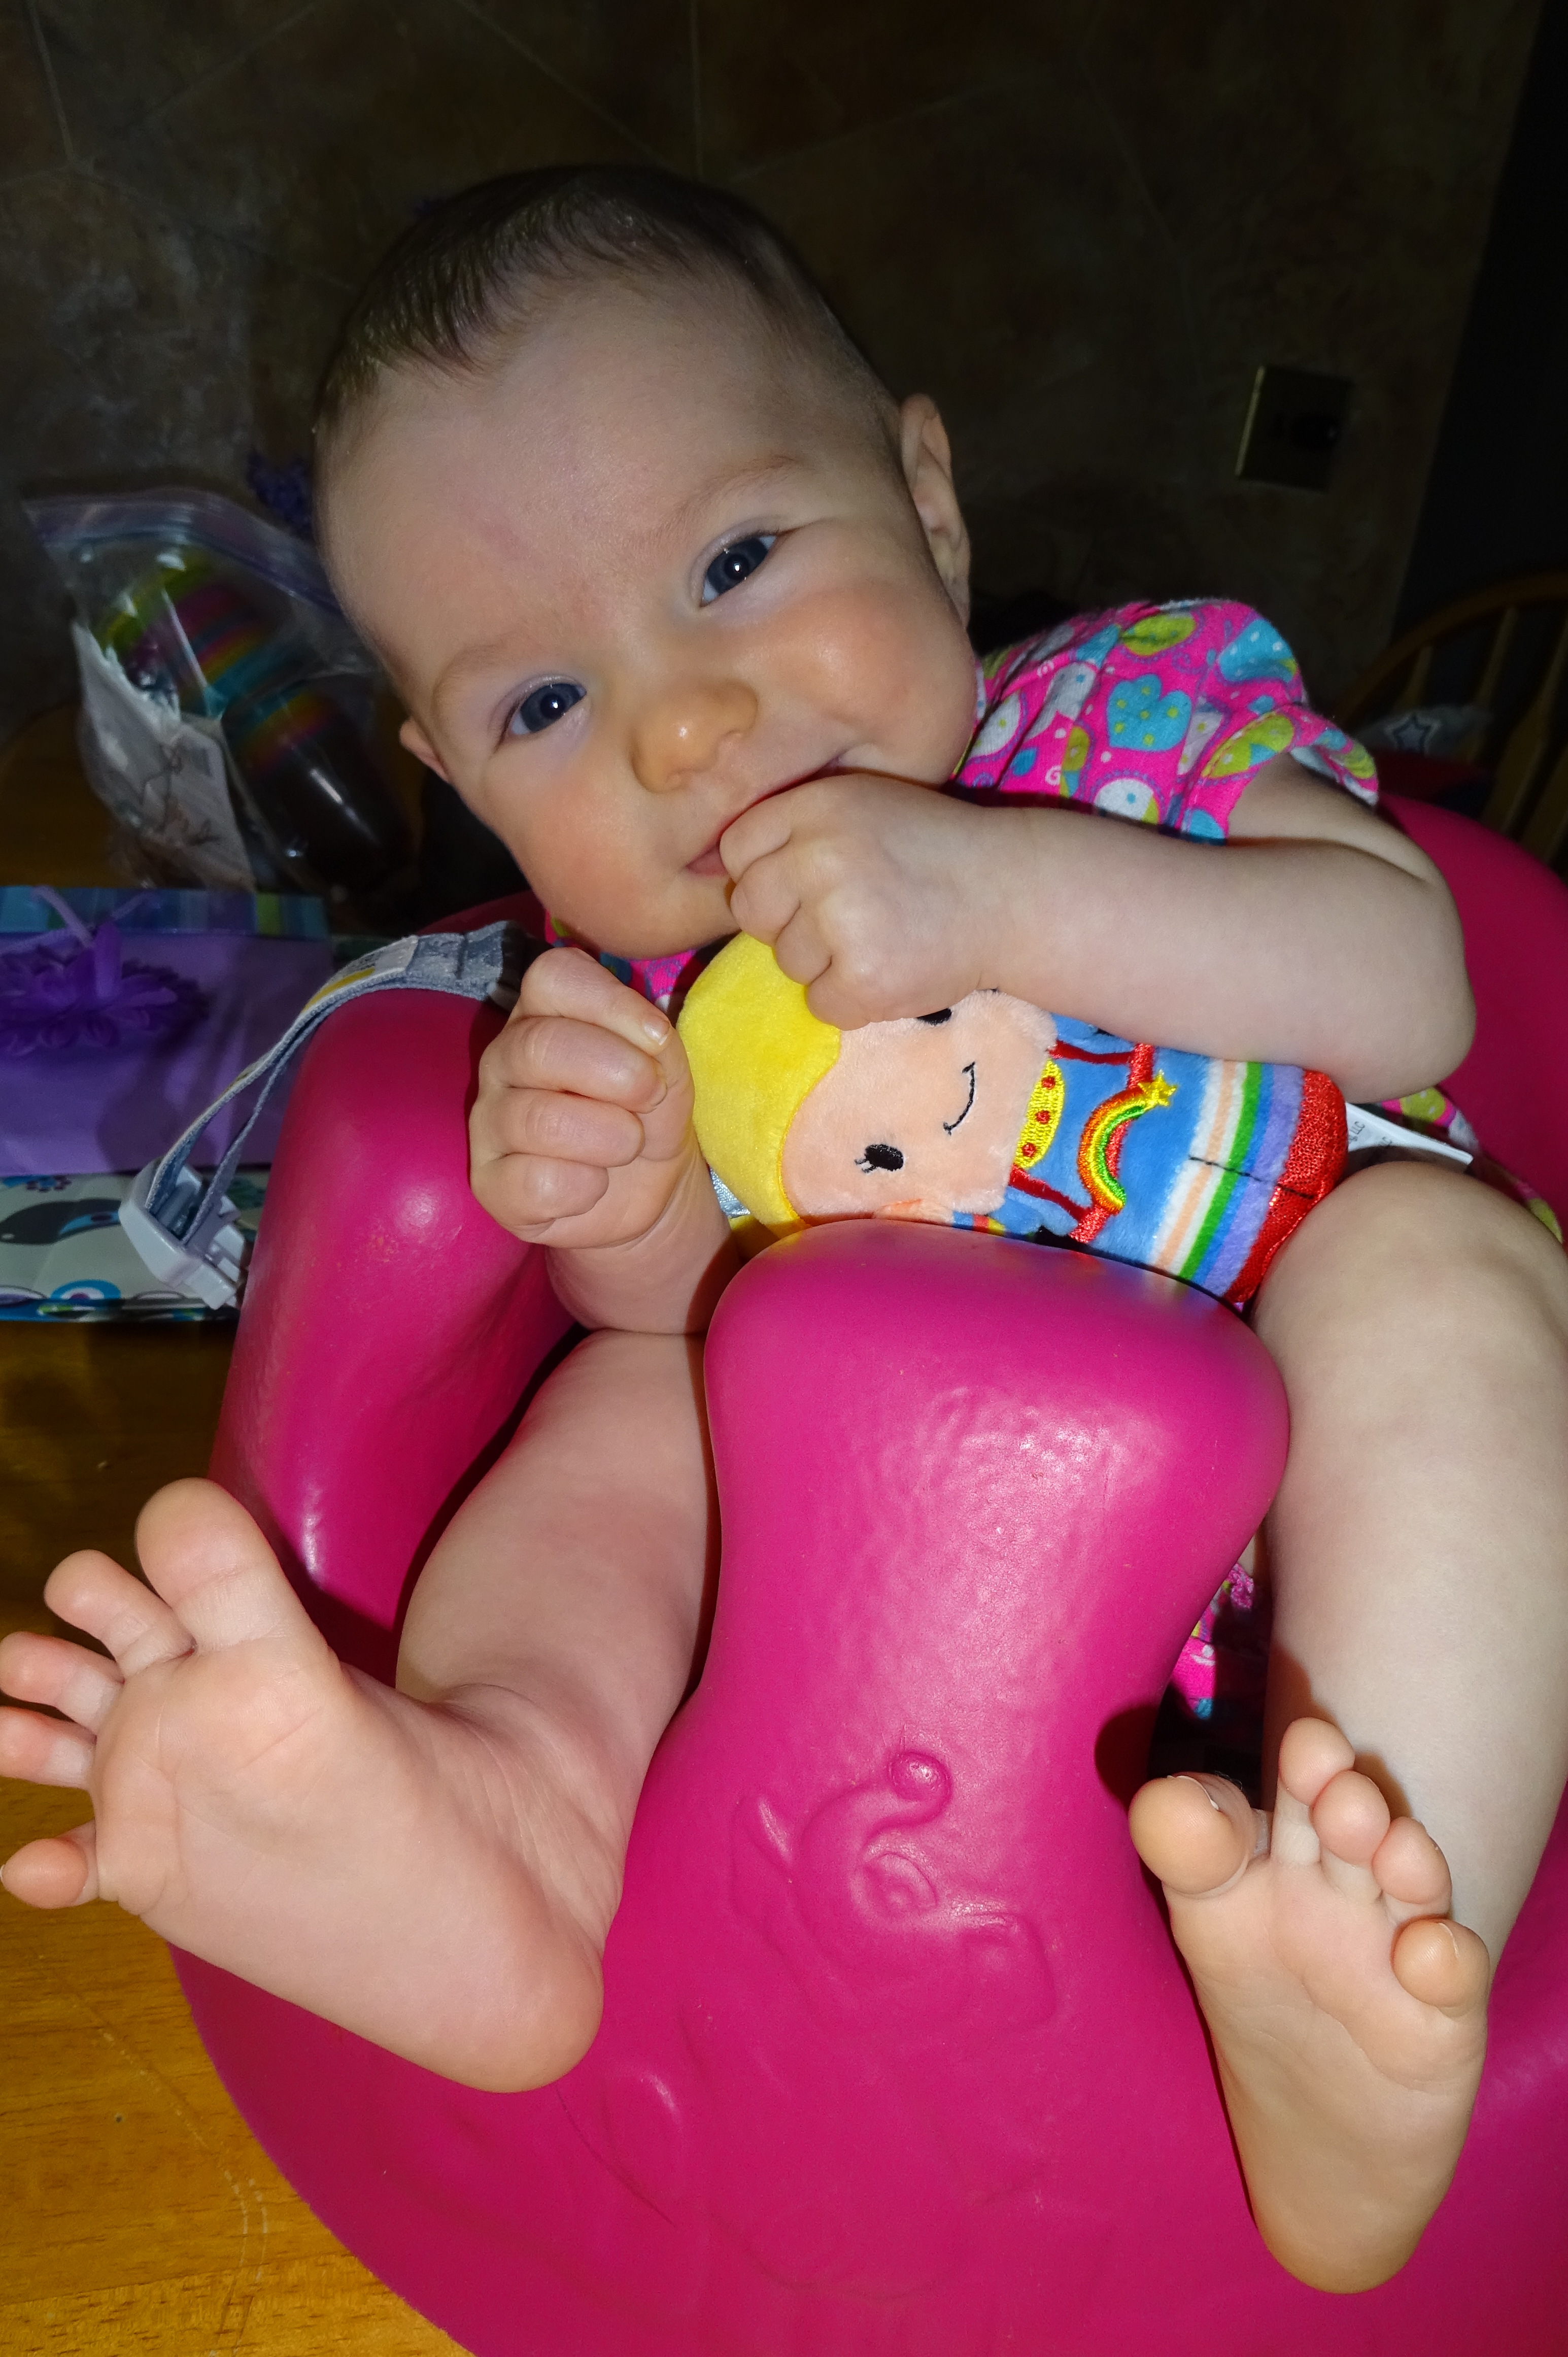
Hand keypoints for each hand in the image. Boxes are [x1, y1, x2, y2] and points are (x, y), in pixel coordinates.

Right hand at [470, 947, 702, 1248]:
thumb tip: (650, 1039)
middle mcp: (504, 1059)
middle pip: (538, 1045)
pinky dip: (585, 1188)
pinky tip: (596, 1185)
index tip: (659, 1038)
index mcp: (544, 1014)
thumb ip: (658, 1045)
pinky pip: (534, 1183)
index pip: (552, 976)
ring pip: (537, 1119)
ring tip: (629, 1145)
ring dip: (608, 1135)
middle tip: (651, 1095)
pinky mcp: (490, 1184)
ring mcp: (489, 1122)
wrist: (649, 1192)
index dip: (610, 1002)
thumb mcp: (668, 1072)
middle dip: (615, 1072)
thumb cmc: (649, 1116)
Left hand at [720, 774, 996, 1025]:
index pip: (737, 851)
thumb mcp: (862, 808)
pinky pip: (819, 1004)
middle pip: (750, 910)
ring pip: (785, 961)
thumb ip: (798, 829)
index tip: (808, 881)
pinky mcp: (864, 978)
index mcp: (815, 807)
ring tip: (879, 937)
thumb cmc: (933, 850)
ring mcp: (842, 920)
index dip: (767, 873)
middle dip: (788, 920)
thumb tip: (724, 876)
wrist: (1013, 895)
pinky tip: (890, 968)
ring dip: (824, 962)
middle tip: (847, 914)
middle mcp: (820, 858)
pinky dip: (850, 999)